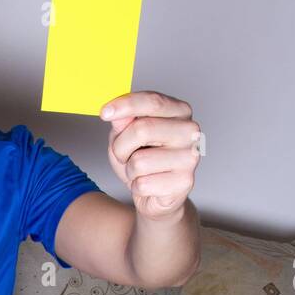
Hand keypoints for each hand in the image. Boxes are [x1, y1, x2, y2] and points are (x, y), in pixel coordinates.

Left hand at [100, 90, 201, 220]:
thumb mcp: (125, 136)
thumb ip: (122, 122)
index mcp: (179, 111)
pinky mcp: (185, 182)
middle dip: (121, 146)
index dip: (126, 105)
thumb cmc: (143, 159)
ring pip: (139, 161)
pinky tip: (149, 184)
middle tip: (122, 155)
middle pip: (142, 129)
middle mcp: (190, 131)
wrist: (155, 193)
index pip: (153, 101)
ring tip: (139, 171)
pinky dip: (137, 187)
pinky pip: (143, 184)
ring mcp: (190, 157)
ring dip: (129, 170)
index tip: (105, 113)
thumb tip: (117, 114)